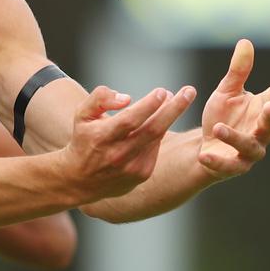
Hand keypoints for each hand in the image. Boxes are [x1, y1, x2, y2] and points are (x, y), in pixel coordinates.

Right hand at [62, 84, 196, 202]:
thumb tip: (127, 98)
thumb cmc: (84, 139)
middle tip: (189, 92)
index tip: (162, 91)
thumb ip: (100, 98)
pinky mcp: (142, 174)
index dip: (148, 105)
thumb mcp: (82, 115)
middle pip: (152, 129)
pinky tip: (160, 120)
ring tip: (180, 99)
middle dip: (174, 109)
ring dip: (170, 117)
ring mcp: (132, 167)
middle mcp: (118, 154)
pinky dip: (160, 132)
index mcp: (102, 137)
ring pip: (157, 138)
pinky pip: (155, 148)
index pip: (130, 120)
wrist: (80, 179)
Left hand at [198, 39, 269, 178]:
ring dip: (235, 137)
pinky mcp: (235, 167)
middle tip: (269, 106)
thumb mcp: (226, 92)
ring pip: (250, 146)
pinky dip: (217, 161)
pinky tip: (204, 155)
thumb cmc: (222, 116)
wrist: (206, 145)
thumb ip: (237, 71)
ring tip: (218, 128)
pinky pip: (229, 166)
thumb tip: (245, 42)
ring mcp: (250, 151)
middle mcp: (261, 131)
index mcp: (260, 109)